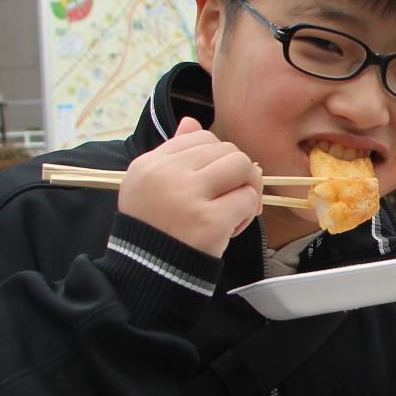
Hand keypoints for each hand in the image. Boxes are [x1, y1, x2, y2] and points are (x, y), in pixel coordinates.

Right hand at [117, 116, 261, 255]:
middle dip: (236, 173)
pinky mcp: (209, 221)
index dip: (216, 158)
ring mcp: (188, 197)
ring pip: (243, 167)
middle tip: (228, 198)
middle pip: (227, 150)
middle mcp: (166, 174)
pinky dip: (247, 214)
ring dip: (246, 189)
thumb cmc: (154, 229)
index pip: (201, 137)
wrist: (148, 273)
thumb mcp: (149, 186)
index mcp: (150, 163)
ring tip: (232, 210)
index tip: (212, 182)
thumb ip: (172, 153)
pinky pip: (248, 199)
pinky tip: (231, 228)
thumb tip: (192, 122)